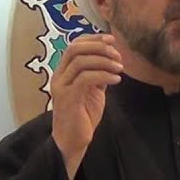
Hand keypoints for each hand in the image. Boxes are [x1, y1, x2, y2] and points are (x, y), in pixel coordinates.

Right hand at [50, 34, 122, 179]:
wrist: (72, 141)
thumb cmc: (82, 117)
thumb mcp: (93, 91)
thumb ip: (97, 74)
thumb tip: (110, 60)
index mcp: (64, 72)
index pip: (74, 45)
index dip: (93, 38)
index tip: (112, 40)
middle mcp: (59, 76)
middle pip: (75, 49)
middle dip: (98, 46)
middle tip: (117, 54)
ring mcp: (61, 86)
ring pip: (80, 61)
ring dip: (104, 61)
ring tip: (120, 68)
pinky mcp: (68, 98)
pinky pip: (85, 78)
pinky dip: (103, 75)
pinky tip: (117, 80)